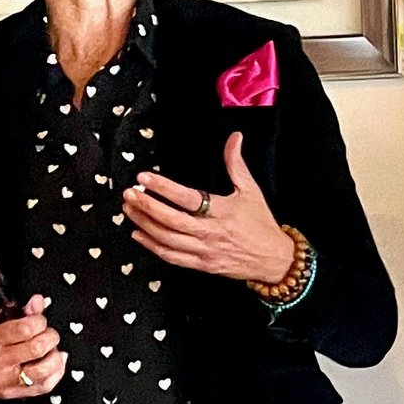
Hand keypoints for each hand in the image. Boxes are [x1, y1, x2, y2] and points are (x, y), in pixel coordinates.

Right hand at [0, 299, 63, 401]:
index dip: (39, 321)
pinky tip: (55, 362)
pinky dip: (56, 373)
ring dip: (55, 356)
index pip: (25, 329)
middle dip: (50, 336)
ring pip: (44, 370)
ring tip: (51, 349)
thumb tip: (38, 302)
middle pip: (37, 348)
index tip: (39, 319)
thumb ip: (14, 312)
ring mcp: (7, 380)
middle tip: (47, 333)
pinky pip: (44, 386)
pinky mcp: (14, 392)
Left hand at [121, 133, 293, 284]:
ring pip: (167, 239)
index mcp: (223, 211)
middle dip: (147, 206)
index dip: (164, 188)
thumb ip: (236, 164)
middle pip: (172, 220)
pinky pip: (172, 257)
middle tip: (130, 194)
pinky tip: (139, 234)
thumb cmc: (261, 224)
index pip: (188, 198)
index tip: (145, 177)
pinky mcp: (202, 265)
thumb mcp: (251, 191)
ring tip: (129, 210)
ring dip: (145, 223)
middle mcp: (212, 232)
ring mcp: (205, 251)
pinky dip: (152, 246)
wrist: (274, 260)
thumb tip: (234, 138)